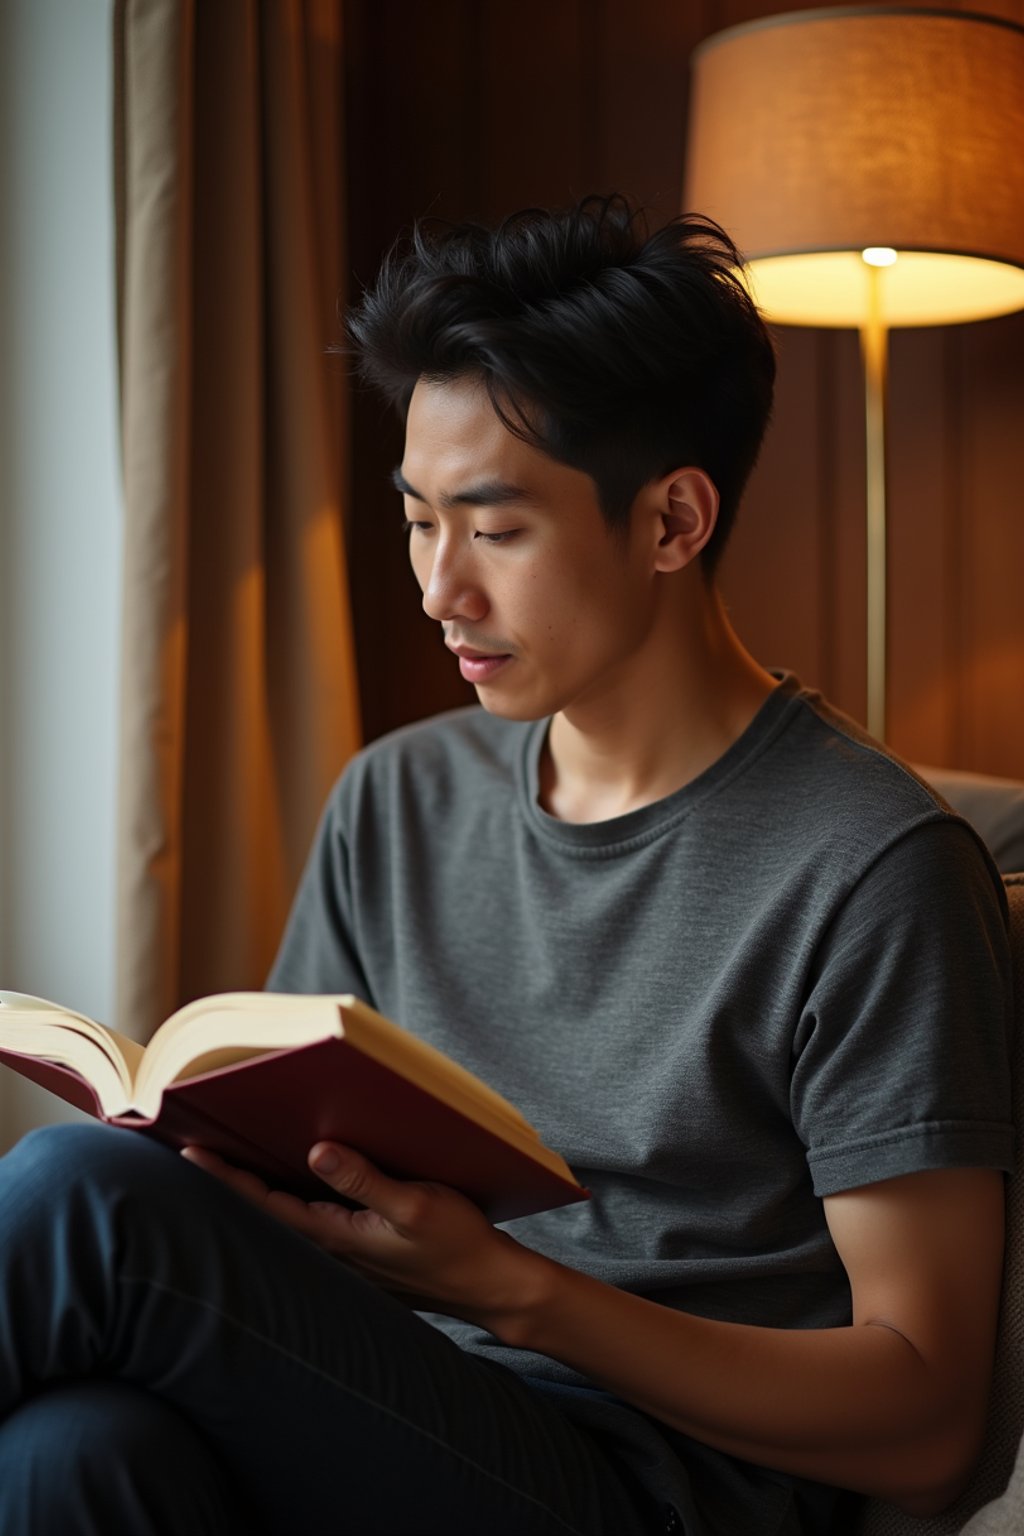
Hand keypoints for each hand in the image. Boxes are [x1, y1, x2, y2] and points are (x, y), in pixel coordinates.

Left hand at [181, 1142, 538, 1325]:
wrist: (488, 1286)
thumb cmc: (457, 1243)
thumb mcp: (416, 1203)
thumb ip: (364, 1180)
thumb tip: (317, 1150)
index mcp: (337, 1237)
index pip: (265, 1205)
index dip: (227, 1178)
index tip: (190, 1151)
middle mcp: (331, 1250)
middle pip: (264, 1213)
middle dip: (227, 1182)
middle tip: (190, 1147)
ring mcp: (343, 1256)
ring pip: (283, 1221)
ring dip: (254, 1191)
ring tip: (225, 1157)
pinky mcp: (358, 1254)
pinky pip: (308, 1225)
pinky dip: (285, 1201)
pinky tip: (287, 1180)